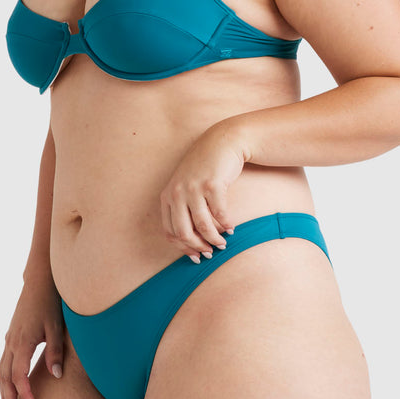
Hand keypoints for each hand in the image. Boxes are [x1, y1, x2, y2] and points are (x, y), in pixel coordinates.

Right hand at [0, 271, 64, 398]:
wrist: (39, 283)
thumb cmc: (51, 304)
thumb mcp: (57, 328)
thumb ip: (56, 352)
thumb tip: (56, 377)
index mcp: (22, 342)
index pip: (19, 376)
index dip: (25, 395)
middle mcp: (11, 343)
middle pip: (4, 379)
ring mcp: (9, 340)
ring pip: (0, 372)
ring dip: (3, 394)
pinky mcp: (11, 338)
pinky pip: (3, 364)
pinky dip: (4, 381)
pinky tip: (8, 390)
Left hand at [160, 122, 244, 260]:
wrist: (222, 142)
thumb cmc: (204, 169)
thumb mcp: (186, 187)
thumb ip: (184, 209)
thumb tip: (193, 242)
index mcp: (167, 196)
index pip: (169, 232)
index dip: (183, 248)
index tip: (197, 256)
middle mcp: (177, 193)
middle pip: (184, 233)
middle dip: (198, 247)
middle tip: (211, 252)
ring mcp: (194, 188)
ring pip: (203, 226)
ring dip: (215, 239)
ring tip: (223, 243)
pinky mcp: (212, 185)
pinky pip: (220, 214)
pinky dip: (227, 225)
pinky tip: (232, 228)